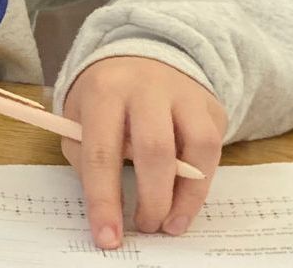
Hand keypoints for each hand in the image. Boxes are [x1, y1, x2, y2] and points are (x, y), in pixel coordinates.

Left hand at [61, 56, 226, 248]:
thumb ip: (85, 154)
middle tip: (146, 228)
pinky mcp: (210, 104)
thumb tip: (106, 204)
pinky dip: (203, 183)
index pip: (101, 151)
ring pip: (196, 149)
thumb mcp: (79, 116)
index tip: (108, 238)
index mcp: (104, 90)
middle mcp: (146, 87)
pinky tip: (186, 200)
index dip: (104, 200)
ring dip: (185, 197)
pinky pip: (214, 148)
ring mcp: (184, 93)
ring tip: (169, 223)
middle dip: (151, 200)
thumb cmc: (105, 97)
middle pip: (154, 150)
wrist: (143, 53)